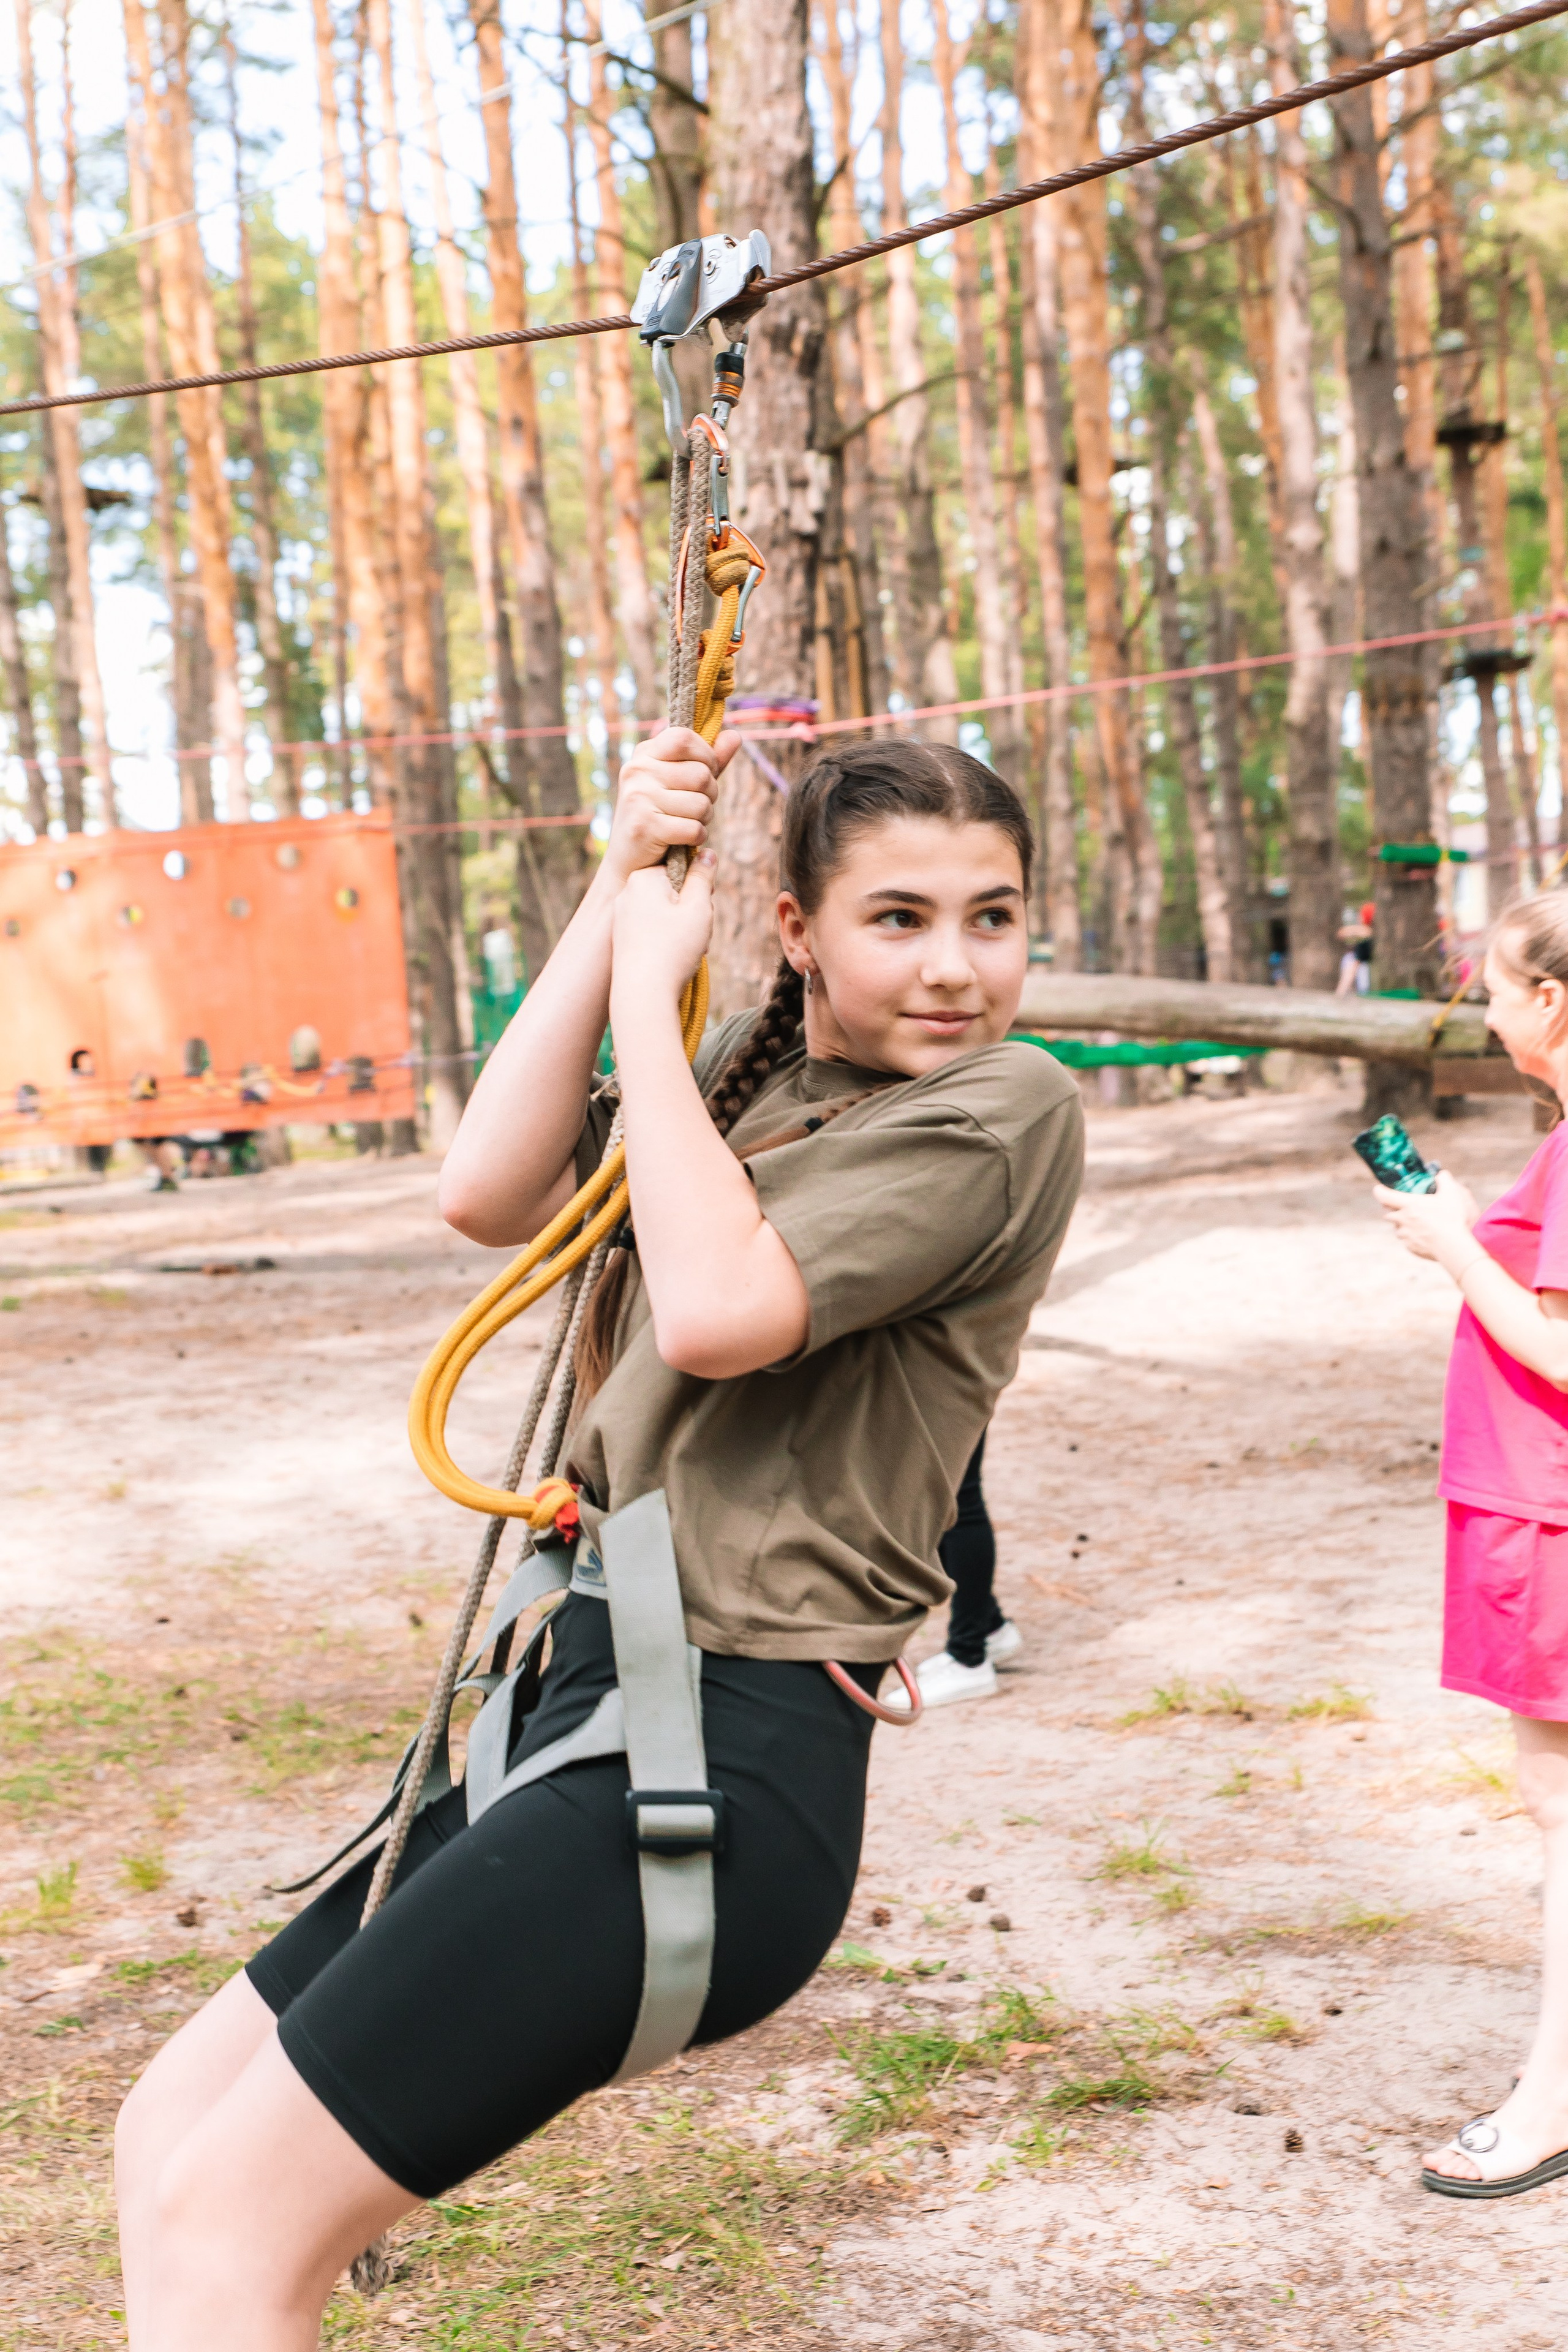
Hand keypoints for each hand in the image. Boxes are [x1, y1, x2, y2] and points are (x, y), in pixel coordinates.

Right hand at [595, 727, 737, 895]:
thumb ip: (707, 761)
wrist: (629, 862)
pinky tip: (684, 839)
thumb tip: (735, 735)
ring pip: (701, 803)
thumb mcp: (681, 783)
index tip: (705, 772)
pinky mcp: (644, 826)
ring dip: (704, 818)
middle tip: (696, 807)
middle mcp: (637, 771)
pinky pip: (694, 828)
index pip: (684, 737)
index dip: (706, 755)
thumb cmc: (660, 817)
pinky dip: (697, 837)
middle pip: (700, 774)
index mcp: (644, 754)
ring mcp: (638, 797)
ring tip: (688, 823)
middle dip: (710, 794)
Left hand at [610, 853, 715, 1006]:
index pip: (681, 869)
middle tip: (695, 934)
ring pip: (664, 914)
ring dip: (682, 930)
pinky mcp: (621, 939)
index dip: (698, 890)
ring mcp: (621, 917)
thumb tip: (706, 852)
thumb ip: (703, 876)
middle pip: (672, 892)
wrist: (642, 994)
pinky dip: (666, 942)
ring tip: (686, 951)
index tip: (702, 909)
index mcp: (643, 877)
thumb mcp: (698, 907)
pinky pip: (652, 932)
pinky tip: (672, 961)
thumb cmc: (673, 949)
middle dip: (690, 912)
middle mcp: (627, 893)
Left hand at [1374, 1168, 1480, 1268]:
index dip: (1379, 1191)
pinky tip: (1425, 1235)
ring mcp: (1405, 1235)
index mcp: (1409, 1205)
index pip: (1383, 1196)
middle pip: (1388, 1213)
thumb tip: (1440, 1175)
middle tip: (1405, 1207)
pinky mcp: (1410, 1247)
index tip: (1380, 1189)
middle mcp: (1402, 1220)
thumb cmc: (1452, 1219)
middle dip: (1393, 1209)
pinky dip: (1411, 1237)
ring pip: (1397, 1228)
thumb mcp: (1451, 1193)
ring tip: (1419, 1223)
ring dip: (1403, 1224)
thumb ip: (1444, 1180)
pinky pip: (1406, 1240)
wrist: (1453, 1247)